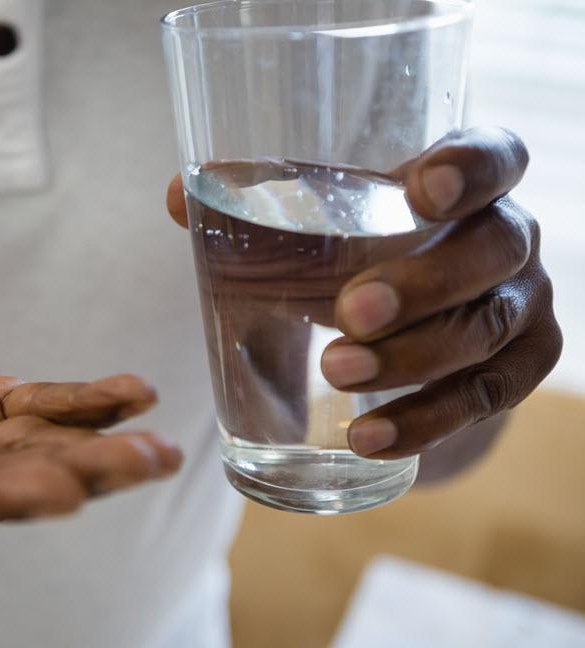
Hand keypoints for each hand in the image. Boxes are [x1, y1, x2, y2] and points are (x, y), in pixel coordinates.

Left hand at [166, 127, 561, 457]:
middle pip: (492, 250)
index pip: (496, 158)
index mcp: (467, 187)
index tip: (422, 192)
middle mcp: (508, 239)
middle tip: (349, 313)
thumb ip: (254, 209)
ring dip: (410, 358)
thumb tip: (177, 194)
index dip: (472, 169)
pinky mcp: (515, 373)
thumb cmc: (355, 265)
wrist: (407, 341)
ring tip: (336, 373)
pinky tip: (367, 439)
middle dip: (421, 284)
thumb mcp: (316, 233)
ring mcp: (522, 307)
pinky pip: (480, 400)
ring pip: (483, 331)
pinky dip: (423, 421)